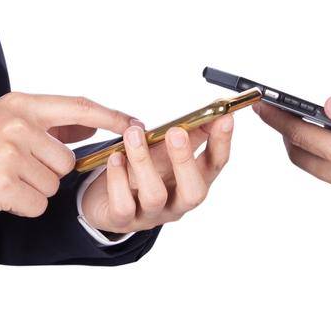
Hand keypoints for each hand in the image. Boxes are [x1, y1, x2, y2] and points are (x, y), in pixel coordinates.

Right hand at [0, 92, 134, 216]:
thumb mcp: (10, 118)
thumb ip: (53, 121)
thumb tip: (95, 121)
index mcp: (22, 105)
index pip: (79, 105)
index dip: (111, 116)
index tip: (136, 123)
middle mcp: (17, 126)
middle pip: (67, 159)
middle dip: (50, 170)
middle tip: (20, 167)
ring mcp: (9, 155)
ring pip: (53, 184)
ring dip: (35, 188)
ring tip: (8, 178)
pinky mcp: (3, 185)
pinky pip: (38, 204)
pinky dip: (24, 206)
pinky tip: (4, 195)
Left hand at [79, 115, 234, 234]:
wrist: (106, 200)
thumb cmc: (142, 172)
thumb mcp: (165, 152)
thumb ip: (187, 135)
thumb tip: (211, 111)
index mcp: (191, 183)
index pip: (215, 165)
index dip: (222, 142)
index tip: (224, 117)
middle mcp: (176, 203)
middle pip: (193, 191)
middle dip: (185, 160)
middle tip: (176, 132)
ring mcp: (151, 215)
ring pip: (155, 196)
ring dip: (144, 161)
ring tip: (133, 134)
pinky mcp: (122, 220)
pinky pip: (123, 205)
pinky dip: (117, 179)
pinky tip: (114, 158)